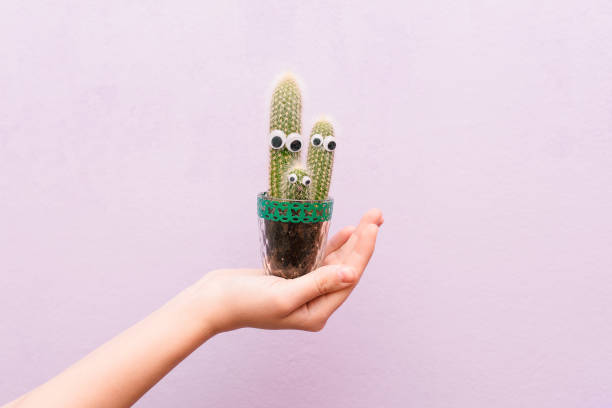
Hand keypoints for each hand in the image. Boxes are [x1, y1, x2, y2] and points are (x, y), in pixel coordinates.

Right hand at [191, 209, 382, 333]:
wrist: (214, 301)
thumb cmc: (244, 302)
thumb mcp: (283, 295)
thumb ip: (317, 283)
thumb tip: (351, 274)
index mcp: (316, 313)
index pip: (349, 278)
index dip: (363, 250)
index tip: (372, 226)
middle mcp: (315, 303)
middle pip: (347, 268)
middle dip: (362, 241)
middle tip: (376, 214)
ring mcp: (305, 290)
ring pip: (336, 262)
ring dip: (352, 241)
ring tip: (368, 218)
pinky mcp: (293, 278)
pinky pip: (320, 260)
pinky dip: (332, 245)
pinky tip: (344, 231)